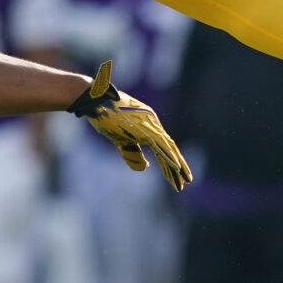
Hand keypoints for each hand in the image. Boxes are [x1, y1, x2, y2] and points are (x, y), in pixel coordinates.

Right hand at [67, 61, 192, 190]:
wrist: (95, 100)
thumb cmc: (104, 118)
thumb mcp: (121, 140)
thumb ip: (134, 154)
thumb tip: (146, 167)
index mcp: (148, 124)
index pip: (164, 146)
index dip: (170, 162)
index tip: (177, 175)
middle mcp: (153, 123)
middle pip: (170, 147)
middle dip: (179, 166)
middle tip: (188, 181)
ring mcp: (150, 125)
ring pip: (169, 148)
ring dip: (178, 166)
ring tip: (186, 180)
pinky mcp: (145, 128)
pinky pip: (161, 145)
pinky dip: (169, 157)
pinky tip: (177, 168)